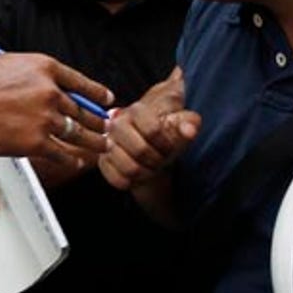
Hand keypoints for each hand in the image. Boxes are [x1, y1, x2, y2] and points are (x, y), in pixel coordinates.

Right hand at [0, 52, 111, 167]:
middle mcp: (50, 92)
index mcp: (45, 68)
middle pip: (83, 110)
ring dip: (94, 141)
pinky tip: (77, 160)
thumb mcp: (9, 64)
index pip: (81, 82)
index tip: (107, 100)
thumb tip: (49, 81)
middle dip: (99, 121)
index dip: (97, 93)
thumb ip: (34, 73)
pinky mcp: (36, 142)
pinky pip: (62, 152)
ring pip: (78, 133)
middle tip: (107, 128)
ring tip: (102, 146)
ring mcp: (45, 118)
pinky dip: (72, 159)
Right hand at [99, 68, 199, 189]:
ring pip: (128, 167)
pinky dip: (130, 182)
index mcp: (137, 110)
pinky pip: (115, 179)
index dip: (166, 144)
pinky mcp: (102, 160)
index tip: (170, 147)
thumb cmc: (166, 132)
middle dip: (157, 160)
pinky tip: (137, 177)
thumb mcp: (182, 123)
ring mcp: (107, 143)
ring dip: (146, 173)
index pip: (152, 130)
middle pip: (140, 150)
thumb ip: (189, 123)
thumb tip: (189, 131)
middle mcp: (117, 124)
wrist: (149, 142)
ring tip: (151, 168)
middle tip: (162, 160)